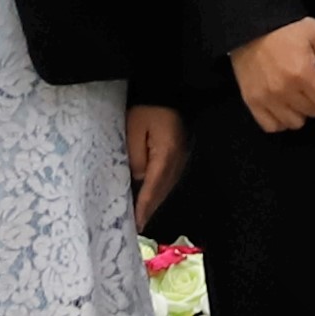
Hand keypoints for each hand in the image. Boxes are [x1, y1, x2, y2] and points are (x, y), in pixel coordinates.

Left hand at [125, 100, 188, 226]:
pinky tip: (149, 195)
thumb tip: (136, 179)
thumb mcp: (133, 130)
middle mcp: (178, 161)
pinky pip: (168, 178)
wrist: (166, 89)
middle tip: (136, 226)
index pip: (153, 188)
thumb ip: (135, 158)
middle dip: (149, 209)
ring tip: (140, 215)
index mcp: (166, 156)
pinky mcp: (178, 153)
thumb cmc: (146, 107)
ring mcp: (181, 157)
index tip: (137, 225)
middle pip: (162, 192)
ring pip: (166, 187)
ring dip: (154, 201)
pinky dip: (158, 190)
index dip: (144, 208)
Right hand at [232, 19, 314, 133]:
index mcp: (302, 73)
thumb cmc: (285, 27)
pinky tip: (284, 108)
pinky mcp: (251, 100)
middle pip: (313, 112)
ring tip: (300, 98)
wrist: (250, 24)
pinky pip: (271, 126)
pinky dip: (280, 121)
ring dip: (301, 113)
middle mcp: (284, 90)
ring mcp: (266, 98)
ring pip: (294, 123)